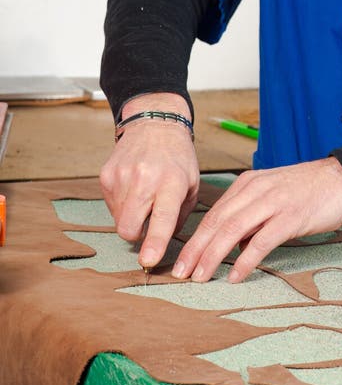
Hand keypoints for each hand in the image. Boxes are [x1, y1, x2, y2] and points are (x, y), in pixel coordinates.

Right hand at [99, 93, 199, 268]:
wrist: (154, 124)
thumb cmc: (178, 158)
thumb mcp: (192, 184)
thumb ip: (180, 216)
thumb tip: (163, 244)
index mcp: (172, 182)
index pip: (162, 218)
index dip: (154, 242)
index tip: (148, 260)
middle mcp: (145, 179)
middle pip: (129, 228)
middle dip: (137, 235)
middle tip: (148, 220)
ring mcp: (122, 176)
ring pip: (119, 220)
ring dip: (131, 216)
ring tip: (144, 193)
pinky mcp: (106, 175)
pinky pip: (111, 206)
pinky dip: (122, 203)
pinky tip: (133, 185)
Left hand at [172, 157, 341, 282]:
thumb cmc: (307, 190)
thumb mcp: (271, 197)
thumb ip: (250, 218)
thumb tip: (233, 247)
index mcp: (248, 184)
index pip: (214, 213)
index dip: (195, 238)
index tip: (181, 260)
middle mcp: (256, 190)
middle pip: (217, 222)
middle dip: (196, 249)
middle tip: (180, 273)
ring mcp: (273, 202)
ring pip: (233, 229)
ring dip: (213, 255)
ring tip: (200, 277)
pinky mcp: (291, 216)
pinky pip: (262, 240)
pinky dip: (245, 259)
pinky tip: (235, 275)